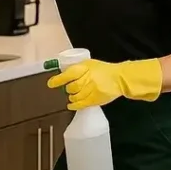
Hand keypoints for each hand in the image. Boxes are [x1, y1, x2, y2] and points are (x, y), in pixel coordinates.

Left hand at [47, 58, 162, 109]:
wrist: (119, 78)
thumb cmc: (103, 70)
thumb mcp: (89, 64)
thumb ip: (76, 68)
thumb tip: (61, 74)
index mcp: (85, 68)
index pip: (68, 74)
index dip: (58, 80)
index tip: (50, 84)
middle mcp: (87, 79)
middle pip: (71, 87)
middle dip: (68, 89)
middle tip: (68, 88)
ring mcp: (91, 90)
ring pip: (74, 96)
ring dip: (71, 96)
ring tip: (73, 95)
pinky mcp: (95, 99)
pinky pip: (80, 104)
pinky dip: (73, 105)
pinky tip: (70, 105)